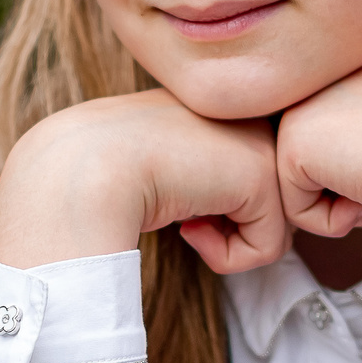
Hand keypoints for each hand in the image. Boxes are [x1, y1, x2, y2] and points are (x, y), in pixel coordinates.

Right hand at [0, 89, 292, 273]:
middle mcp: (250, 114)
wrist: (87, 165)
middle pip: (272, 202)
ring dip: (228, 244)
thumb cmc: (109, 170)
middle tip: (185, 220)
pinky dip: (227, 257)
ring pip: (275, 226)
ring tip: (187, 224)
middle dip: (232, 226)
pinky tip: (187, 229)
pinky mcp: (261, 175)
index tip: (174, 197)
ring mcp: (261, 141)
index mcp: (226, 105)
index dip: (216, 207)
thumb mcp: (163, 161)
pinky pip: (269, 247)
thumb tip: (226, 208)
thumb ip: (202, 171)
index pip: (249, 177)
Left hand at [273, 57, 361, 265]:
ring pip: (312, 186)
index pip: (361, 144)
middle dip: (360, 188)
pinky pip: (297, 210)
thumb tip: (359, 179)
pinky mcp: (294, 136)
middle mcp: (343, 74)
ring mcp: (313, 99)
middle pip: (331, 163)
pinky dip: (331, 223)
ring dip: (346, 206)